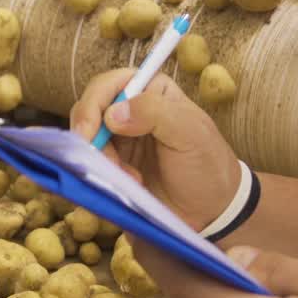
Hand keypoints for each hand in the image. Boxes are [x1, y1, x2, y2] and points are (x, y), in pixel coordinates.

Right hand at [69, 69, 239, 230]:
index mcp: (151, 91)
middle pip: (89, 110)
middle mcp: (130, 111)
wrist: (211, 213)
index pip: (108, 84)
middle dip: (90, 136)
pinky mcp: (113, 167)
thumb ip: (155, 113)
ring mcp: (119, 140)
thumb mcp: (191, 133)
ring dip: (98, 160)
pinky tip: (125, 186)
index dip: (93, 104)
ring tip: (129, 179)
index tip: (88, 133)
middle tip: (101, 162)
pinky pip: (90, 165)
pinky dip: (99, 176)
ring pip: (85, 140)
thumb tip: (113, 113)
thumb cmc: (208, 166)